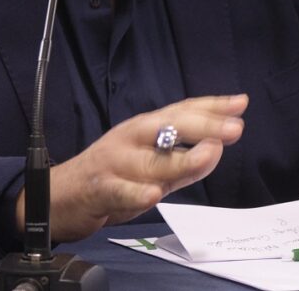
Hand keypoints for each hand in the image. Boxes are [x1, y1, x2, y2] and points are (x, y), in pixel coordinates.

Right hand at [16, 94, 247, 241]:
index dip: (211, 106)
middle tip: (234, 128)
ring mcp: (114, 162)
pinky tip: (153, 194)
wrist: (58, 195)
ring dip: (181, 158)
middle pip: (168, 126)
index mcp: (144, 129)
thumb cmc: (111, 177)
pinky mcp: (98, 187)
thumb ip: (184, 160)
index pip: (181, 111)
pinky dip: (136, 192)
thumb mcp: (150, 166)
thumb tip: (218, 149)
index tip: (240, 103)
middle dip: (203, 125)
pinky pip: (119, 190)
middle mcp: (130, 138)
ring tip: (208, 155)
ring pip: (151, 161)